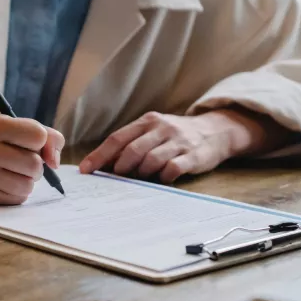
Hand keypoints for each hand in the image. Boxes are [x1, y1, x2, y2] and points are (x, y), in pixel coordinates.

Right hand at [0, 115, 64, 204]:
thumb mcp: (14, 124)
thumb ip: (46, 135)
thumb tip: (55, 162)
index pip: (37, 136)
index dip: (41, 140)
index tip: (31, 141)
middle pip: (34, 164)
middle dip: (36, 164)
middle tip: (25, 159)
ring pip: (27, 185)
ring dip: (28, 180)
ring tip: (17, 171)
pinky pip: (17, 199)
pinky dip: (18, 191)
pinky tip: (7, 181)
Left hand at [79, 109, 293, 183]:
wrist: (215, 131)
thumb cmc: (174, 136)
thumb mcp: (152, 132)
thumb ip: (131, 144)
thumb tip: (101, 164)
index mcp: (147, 122)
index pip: (117, 138)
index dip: (99, 155)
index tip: (85, 170)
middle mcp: (161, 128)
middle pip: (132, 150)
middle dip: (119, 167)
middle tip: (115, 178)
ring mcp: (178, 141)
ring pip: (151, 160)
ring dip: (141, 173)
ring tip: (141, 178)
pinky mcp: (193, 156)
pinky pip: (173, 169)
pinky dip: (163, 177)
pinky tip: (162, 179)